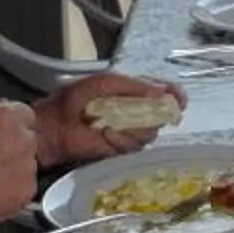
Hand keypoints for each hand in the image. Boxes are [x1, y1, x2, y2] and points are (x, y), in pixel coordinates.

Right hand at [0, 101, 39, 232]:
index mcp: (2, 116)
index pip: (22, 113)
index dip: (9, 125)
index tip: (1, 133)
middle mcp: (20, 138)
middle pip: (28, 136)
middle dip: (13, 145)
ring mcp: (27, 167)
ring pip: (28, 162)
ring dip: (14, 167)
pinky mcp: (27, 191)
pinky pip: (26, 185)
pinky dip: (12, 188)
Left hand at [37, 72, 180, 164]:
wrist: (54, 125)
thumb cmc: (76, 99)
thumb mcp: (105, 83)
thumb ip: (134, 86)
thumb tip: (162, 92)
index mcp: (135, 91)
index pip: (166, 93)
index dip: (176, 96)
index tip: (179, 100)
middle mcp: (137, 112)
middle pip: (163, 115)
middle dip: (155, 113)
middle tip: (142, 111)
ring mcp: (130, 132)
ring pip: (151, 132)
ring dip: (134, 127)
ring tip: (112, 121)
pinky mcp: (121, 149)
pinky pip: (133, 146)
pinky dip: (121, 139)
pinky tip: (106, 132)